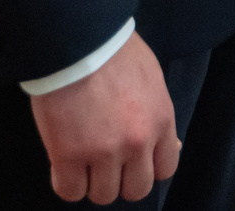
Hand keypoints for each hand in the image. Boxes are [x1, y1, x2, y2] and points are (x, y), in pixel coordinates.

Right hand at [29, 30, 179, 203]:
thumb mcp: (151, 80)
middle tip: (103, 163)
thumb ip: (158, 116)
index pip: (165, 169)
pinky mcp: (69, 155)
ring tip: (80, 160)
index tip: (131, 161)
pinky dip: (65, 182)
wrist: (78, 39)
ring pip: (102, 195)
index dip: (146, 168)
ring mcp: (104, 151)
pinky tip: (62, 164)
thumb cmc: (114, 51)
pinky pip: (69, 191)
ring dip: (91, 182)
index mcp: (161, 121)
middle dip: (120, 180)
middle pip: (136, 190)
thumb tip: (172, 145)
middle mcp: (138, 142)